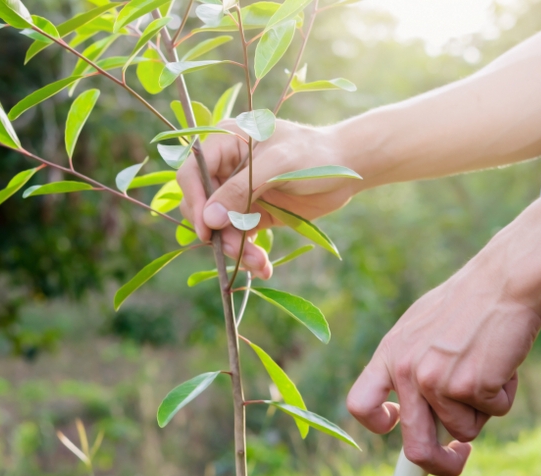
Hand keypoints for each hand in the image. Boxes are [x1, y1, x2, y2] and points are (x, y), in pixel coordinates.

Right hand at [176, 119, 360, 278]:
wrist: (348, 169)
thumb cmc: (314, 155)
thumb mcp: (278, 165)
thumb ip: (241, 189)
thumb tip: (209, 218)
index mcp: (226, 143)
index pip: (193, 172)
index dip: (195, 200)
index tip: (206, 229)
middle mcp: (227, 169)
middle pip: (202, 205)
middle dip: (218, 231)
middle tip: (235, 250)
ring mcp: (239, 193)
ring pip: (221, 227)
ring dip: (235, 248)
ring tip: (259, 264)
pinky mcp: (253, 214)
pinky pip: (240, 237)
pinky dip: (248, 254)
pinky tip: (263, 267)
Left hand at [345, 258, 540, 475]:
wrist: (505, 280)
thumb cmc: (470, 303)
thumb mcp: (422, 328)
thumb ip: (412, 366)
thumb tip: (415, 413)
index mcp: (390, 355)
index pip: (360, 405)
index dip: (377, 425)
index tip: (397, 427)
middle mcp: (408, 372)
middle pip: (415, 446)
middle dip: (439, 465)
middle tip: (458, 459)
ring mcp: (438, 381)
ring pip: (465, 429)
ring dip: (483, 408)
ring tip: (490, 365)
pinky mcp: (473, 386)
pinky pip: (495, 412)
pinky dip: (504, 395)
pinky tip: (504, 362)